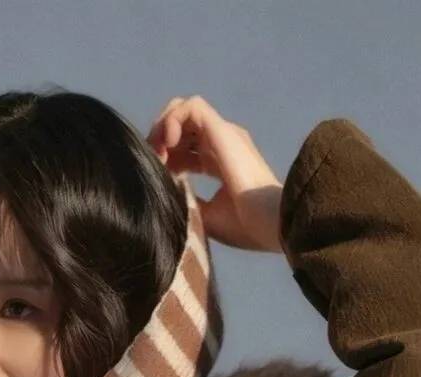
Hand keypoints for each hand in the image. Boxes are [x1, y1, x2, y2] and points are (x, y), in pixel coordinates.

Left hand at [146, 96, 282, 252]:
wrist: (267, 222)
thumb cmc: (243, 224)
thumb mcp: (205, 214)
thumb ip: (187, 198)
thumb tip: (167, 192)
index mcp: (219, 162)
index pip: (186, 147)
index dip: (166, 157)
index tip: (158, 178)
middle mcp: (221, 142)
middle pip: (182, 126)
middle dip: (159, 140)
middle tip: (153, 163)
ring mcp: (223, 133)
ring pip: (184, 110)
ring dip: (163, 127)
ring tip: (158, 152)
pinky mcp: (222, 129)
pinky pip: (192, 106)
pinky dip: (173, 118)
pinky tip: (167, 142)